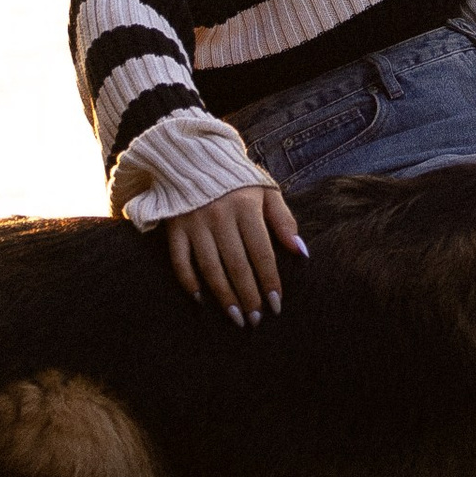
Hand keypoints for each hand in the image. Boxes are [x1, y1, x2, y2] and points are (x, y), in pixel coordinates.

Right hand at [163, 181, 307, 325]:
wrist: (194, 156)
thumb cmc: (237, 179)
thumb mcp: (266, 191)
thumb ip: (284, 220)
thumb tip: (301, 251)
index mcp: (246, 206)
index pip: (261, 252)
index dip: (269, 280)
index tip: (277, 304)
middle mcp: (220, 216)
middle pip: (237, 264)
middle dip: (248, 296)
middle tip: (256, 320)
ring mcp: (195, 223)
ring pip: (210, 267)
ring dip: (224, 295)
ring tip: (235, 317)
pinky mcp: (175, 228)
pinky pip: (180, 260)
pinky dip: (189, 281)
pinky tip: (201, 299)